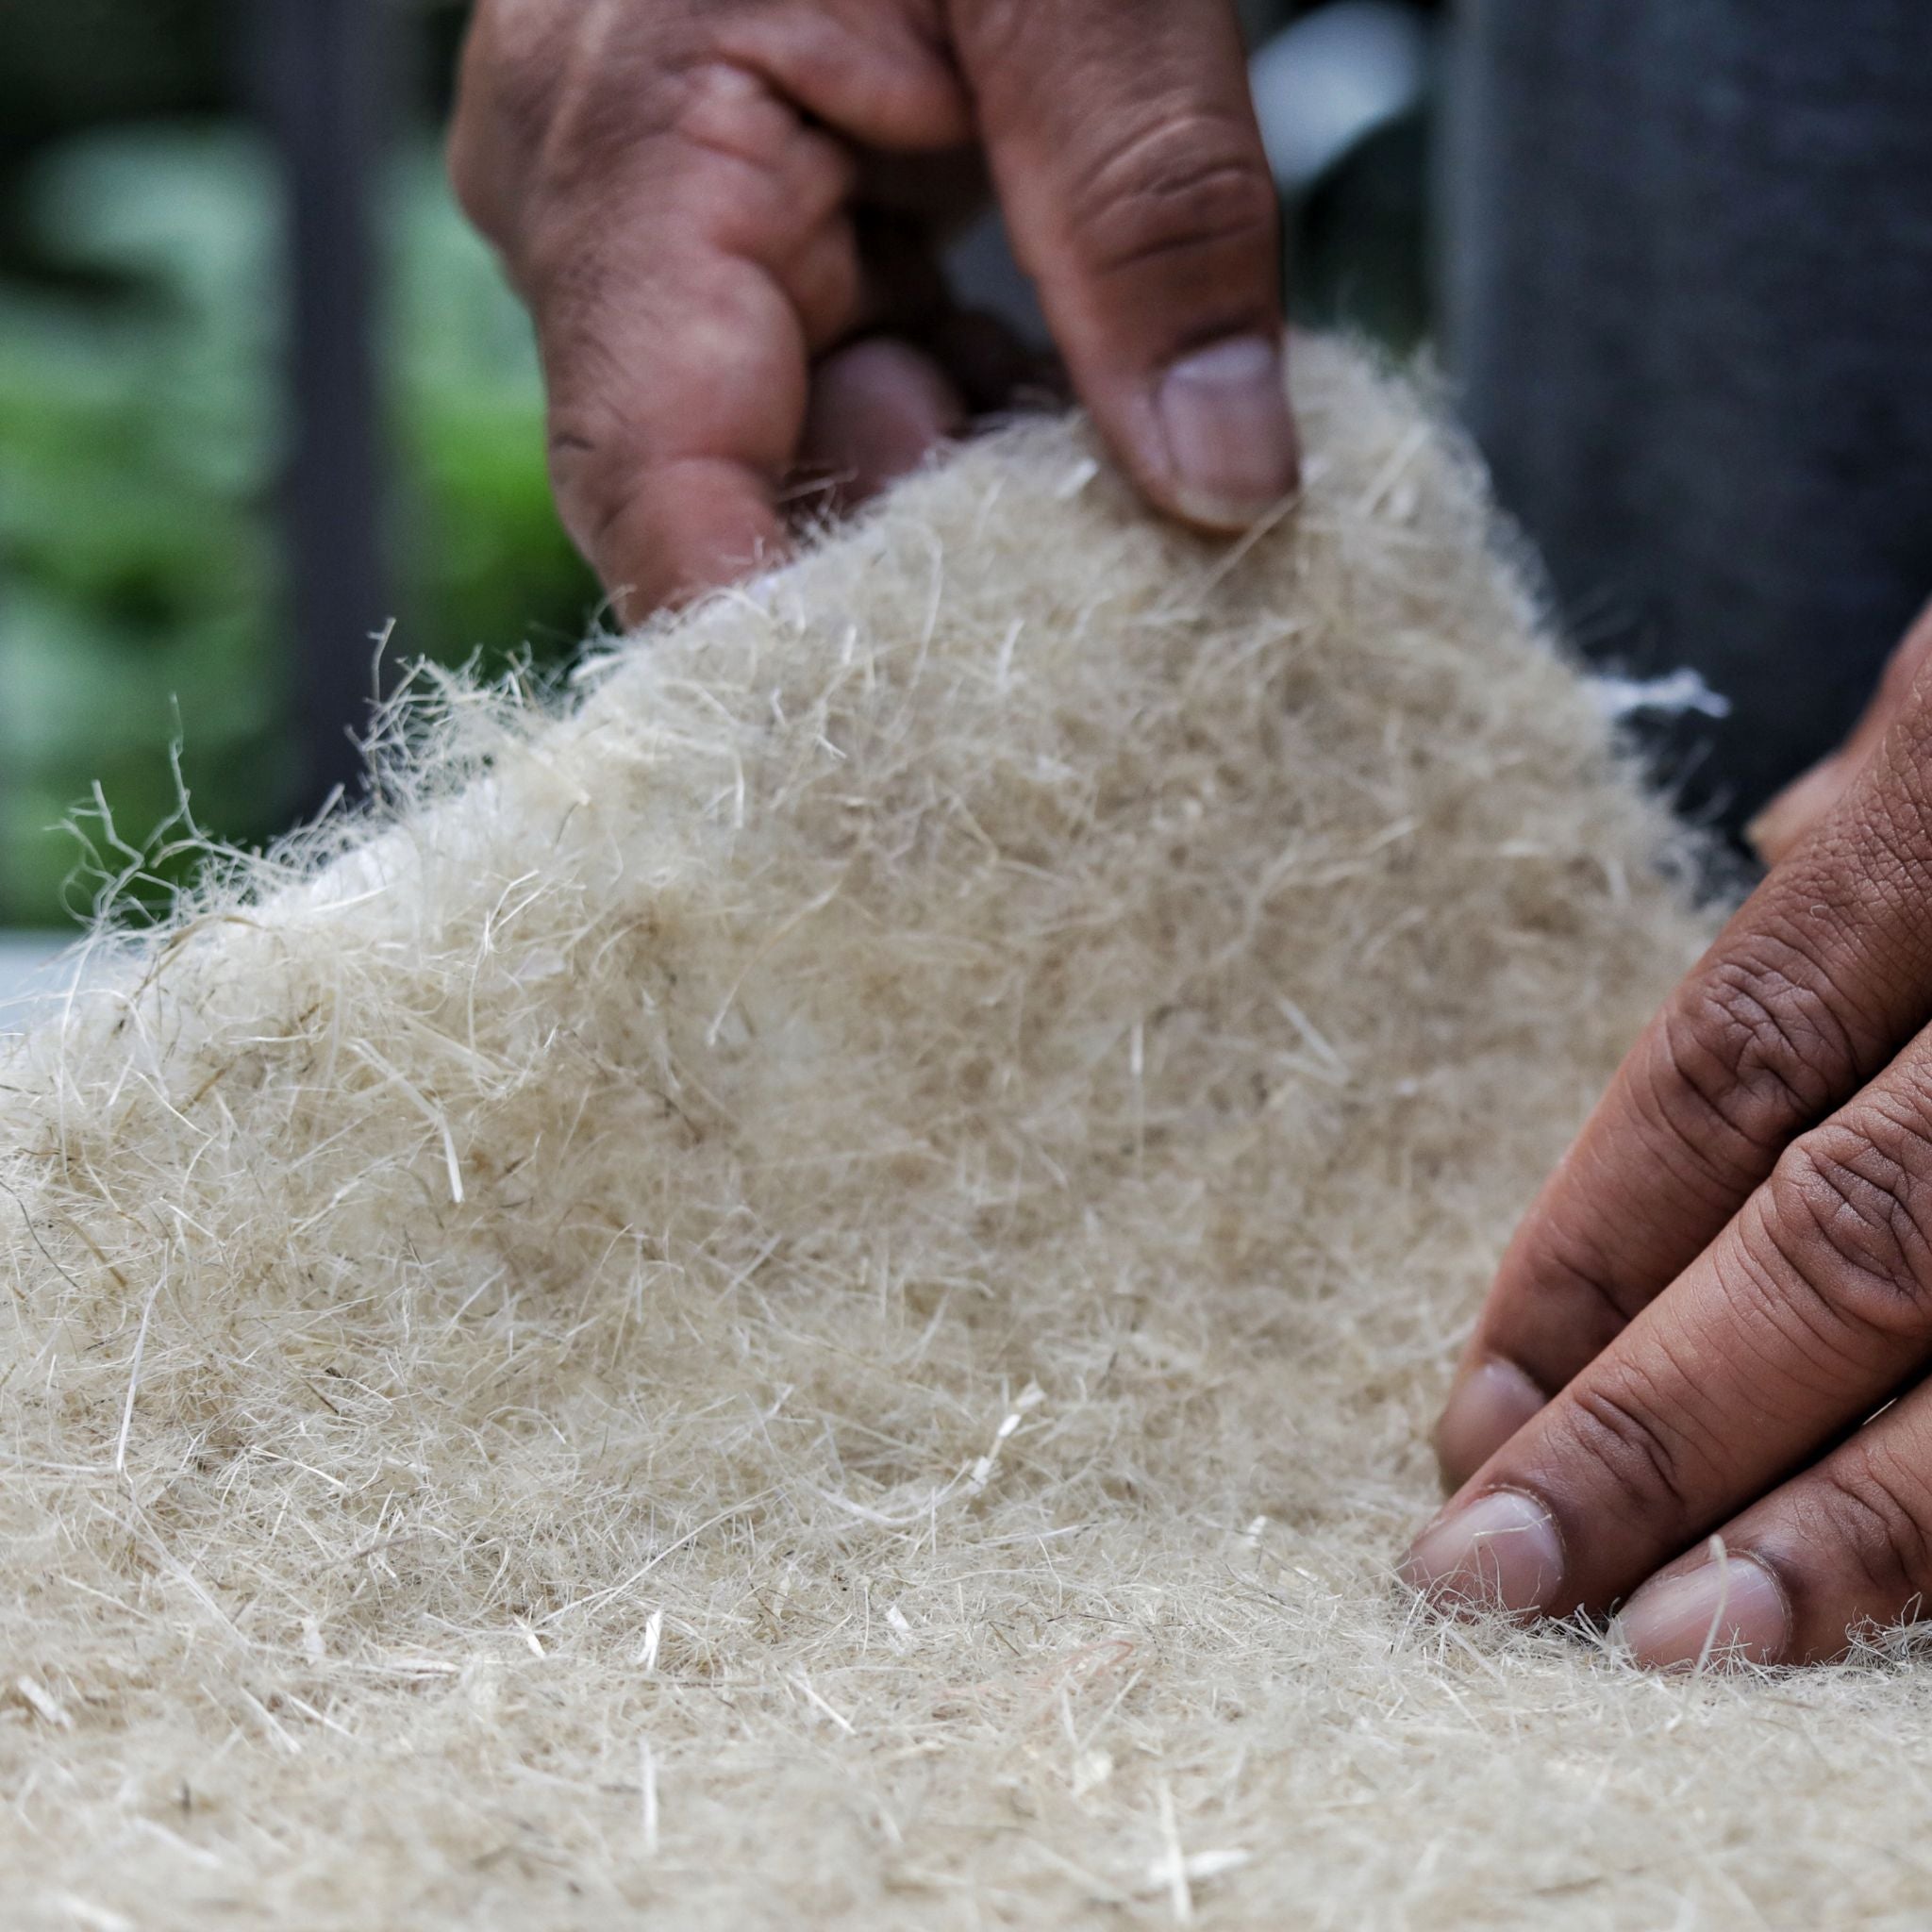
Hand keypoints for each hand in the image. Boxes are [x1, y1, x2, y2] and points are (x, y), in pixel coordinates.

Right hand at [449, 0, 1296, 619]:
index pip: (663, 497)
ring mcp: (670, 216)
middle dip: (925, 585)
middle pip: (746, 503)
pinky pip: (850, 381)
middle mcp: (607, 209)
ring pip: (810, 457)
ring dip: (969, 504)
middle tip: (1111, 646)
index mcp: (630, 150)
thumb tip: (1228, 490)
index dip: (784, 666)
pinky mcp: (756, 212)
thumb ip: (1155, 224)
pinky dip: (971, 424)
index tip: (936, 789)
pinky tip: (1083, 425)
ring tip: (1123, 511)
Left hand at [1407, 597, 1931, 1667]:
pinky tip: (1893, 1610)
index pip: (1728, 1069)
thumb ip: (1886, 828)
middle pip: (1847, 1235)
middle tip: (1485, 1578)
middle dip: (1658, 1428)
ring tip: (1670, 1658)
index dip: (1588, 1251)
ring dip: (1846, 1533)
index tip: (1474, 1412)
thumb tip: (1770, 860)